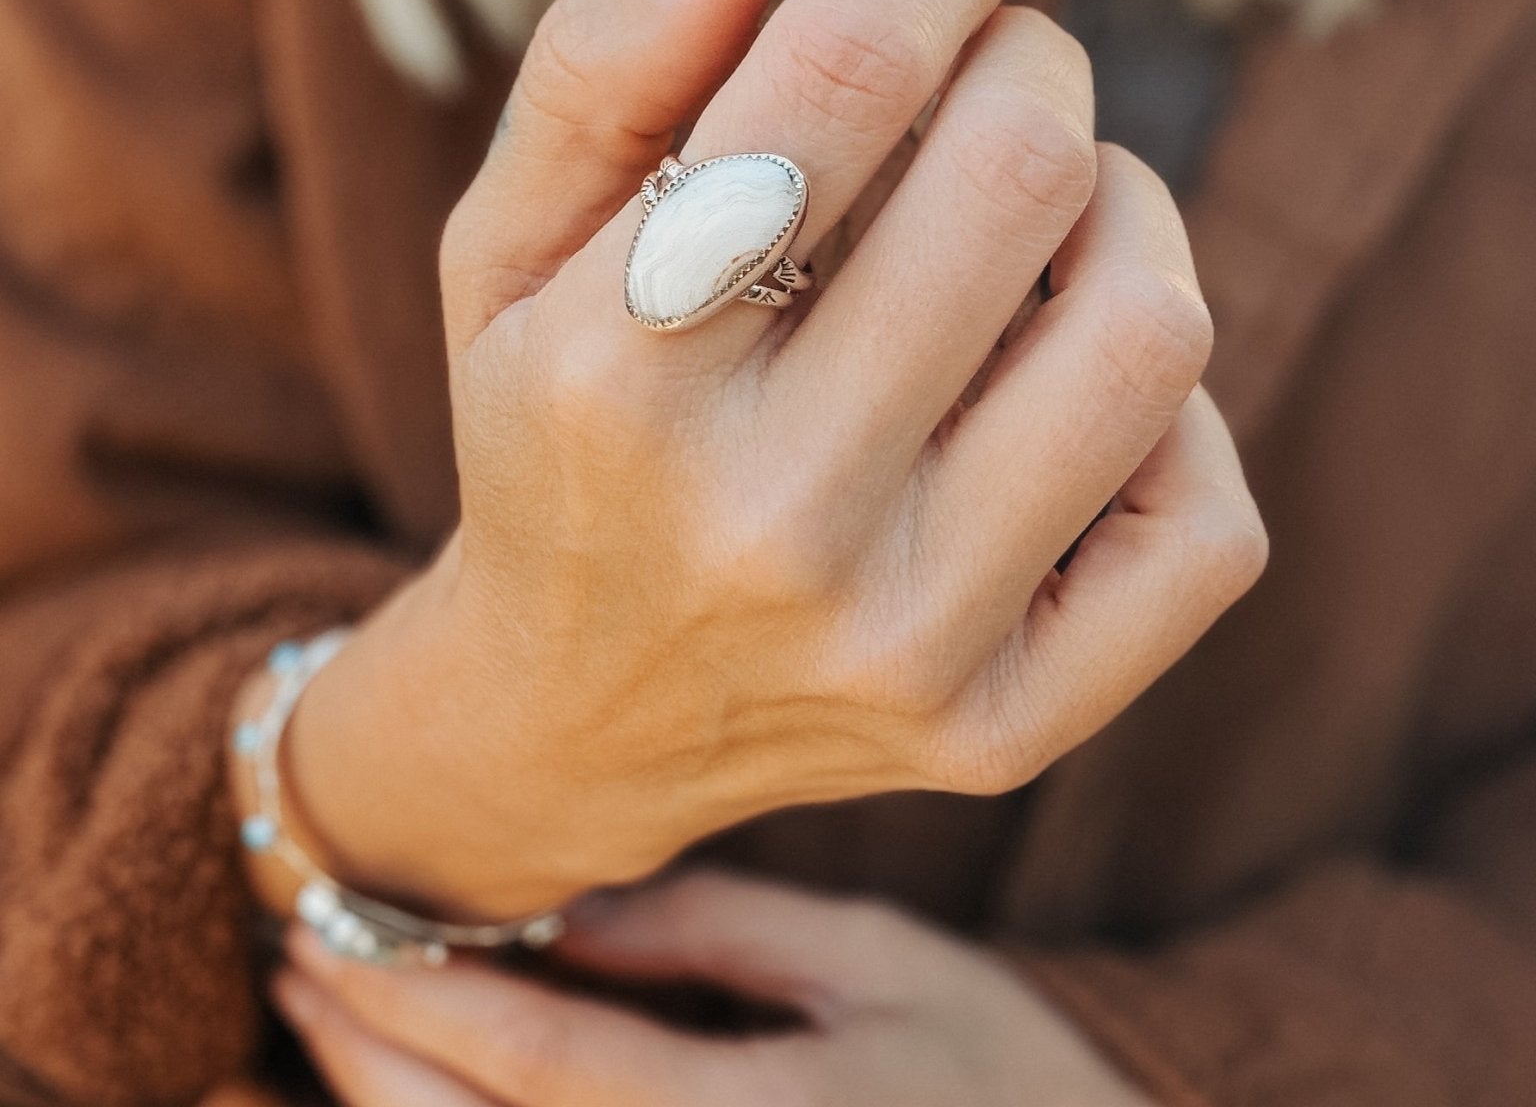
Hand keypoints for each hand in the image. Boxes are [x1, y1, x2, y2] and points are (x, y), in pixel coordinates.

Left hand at [274, 869, 1154, 1106]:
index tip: (328, 929)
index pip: (540, 1060)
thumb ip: (724, 934)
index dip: (416, 993)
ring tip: (328, 1034)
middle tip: (297, 966)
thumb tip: (573, 909)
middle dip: (362, 1063)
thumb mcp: (882, 968)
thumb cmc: (1010, 1081)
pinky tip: (432, 1099)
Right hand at [277, 0, 1265, 919]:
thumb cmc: (553, 442)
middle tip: (997, 77)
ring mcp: (899, 643)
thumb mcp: (504, 253)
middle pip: (1019, 177)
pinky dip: (1175, 412)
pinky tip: (1073, 383)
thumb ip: (600, 68)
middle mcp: (766, 520)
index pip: (840, 76)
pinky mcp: (1000, 728)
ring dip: (1130, 211)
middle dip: (1032, 66)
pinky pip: (1206, 524)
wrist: (576, 715)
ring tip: (1060, 209)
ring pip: (1147, 334)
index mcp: (619, 372)